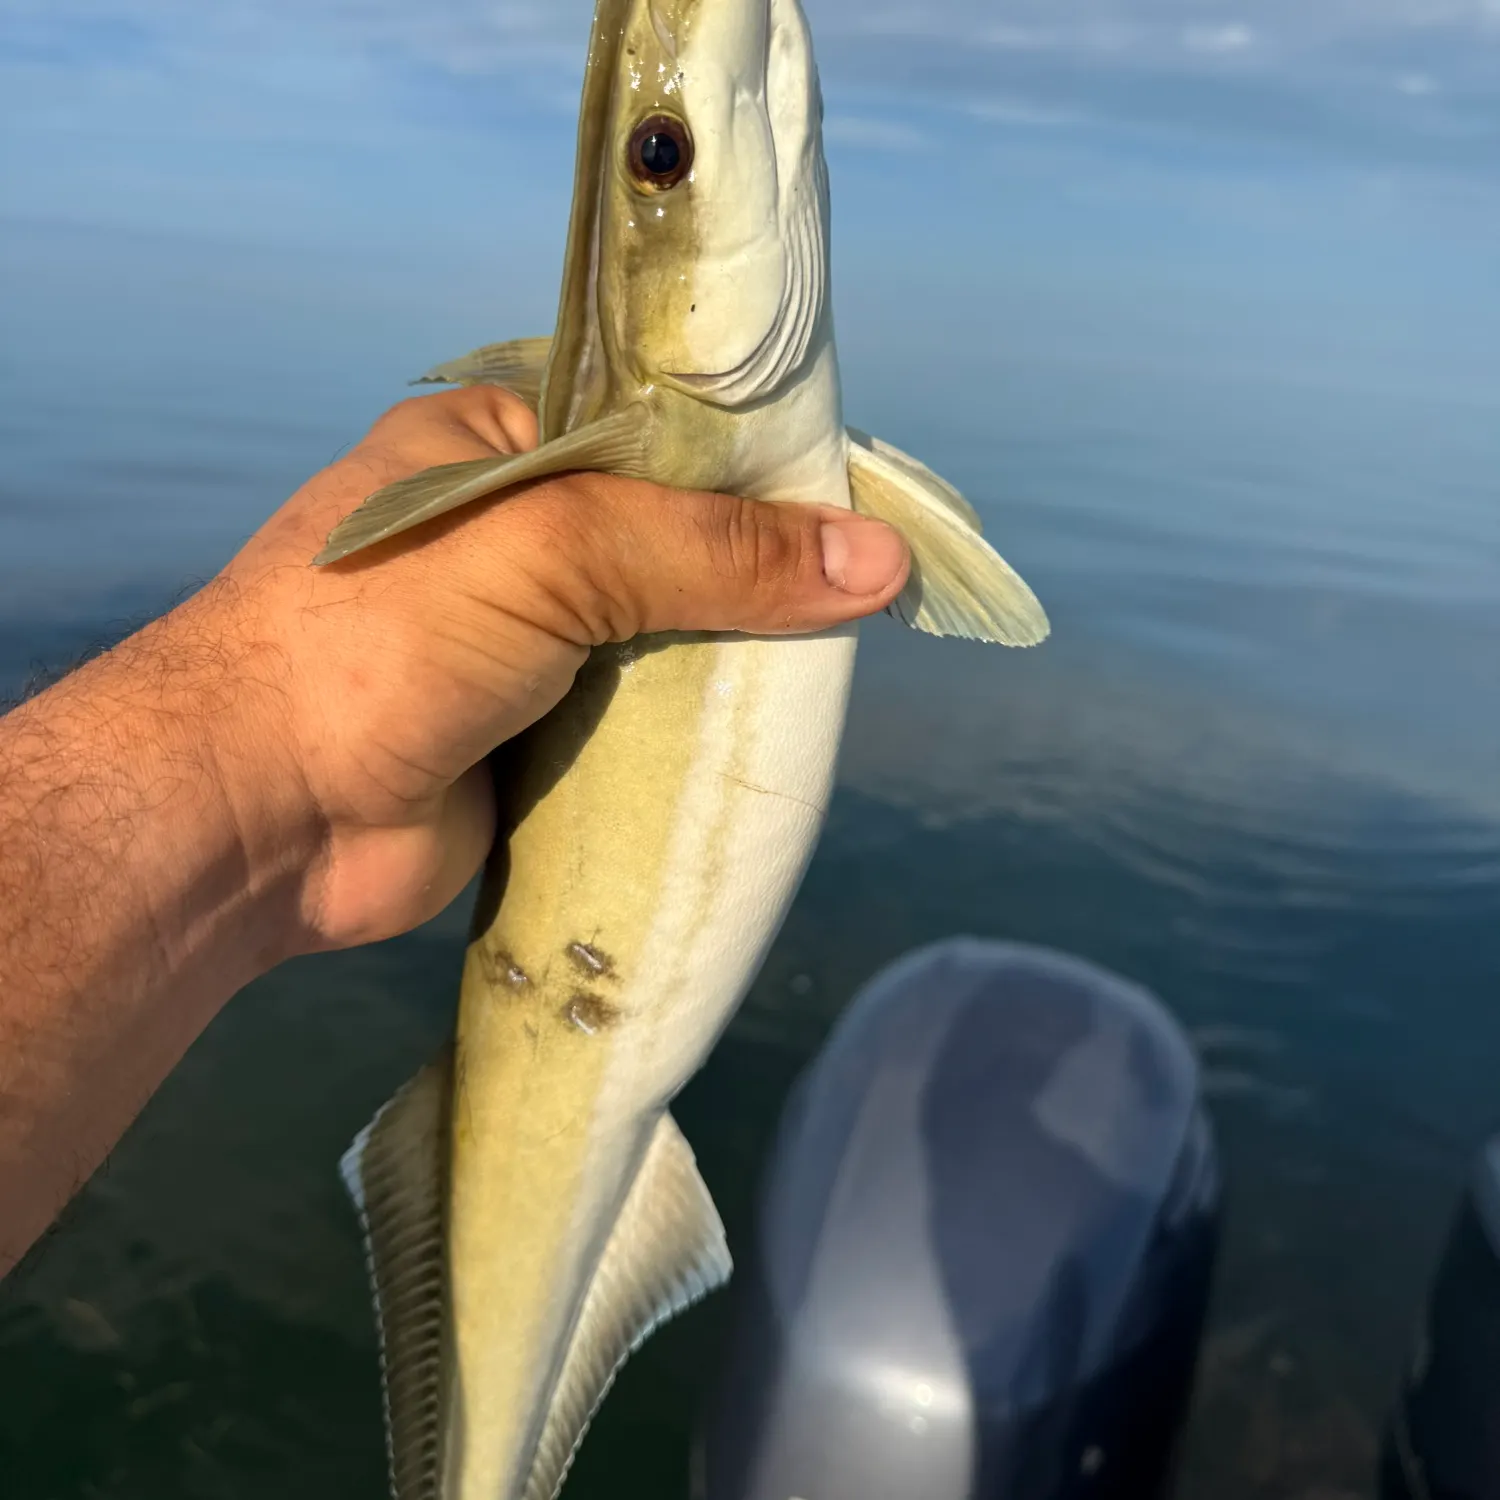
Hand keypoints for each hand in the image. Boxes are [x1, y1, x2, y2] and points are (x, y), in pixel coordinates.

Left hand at [208, 386, 909, 952]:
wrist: (258, 817)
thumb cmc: (378, 641)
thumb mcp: (553, 552)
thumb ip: (713, 552)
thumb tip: (879, 561)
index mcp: (499, 440)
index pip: (661, 423)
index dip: (760, 455)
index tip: (861, 492)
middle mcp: (516, 531)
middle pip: (676, 536)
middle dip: (758, 569)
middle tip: (867, 592)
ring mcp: (528, 639)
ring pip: (669, 635)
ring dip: (734, 660)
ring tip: (839, 667)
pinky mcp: (540, 734)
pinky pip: (646, 718)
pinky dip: (698, 729)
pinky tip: (771, 735)